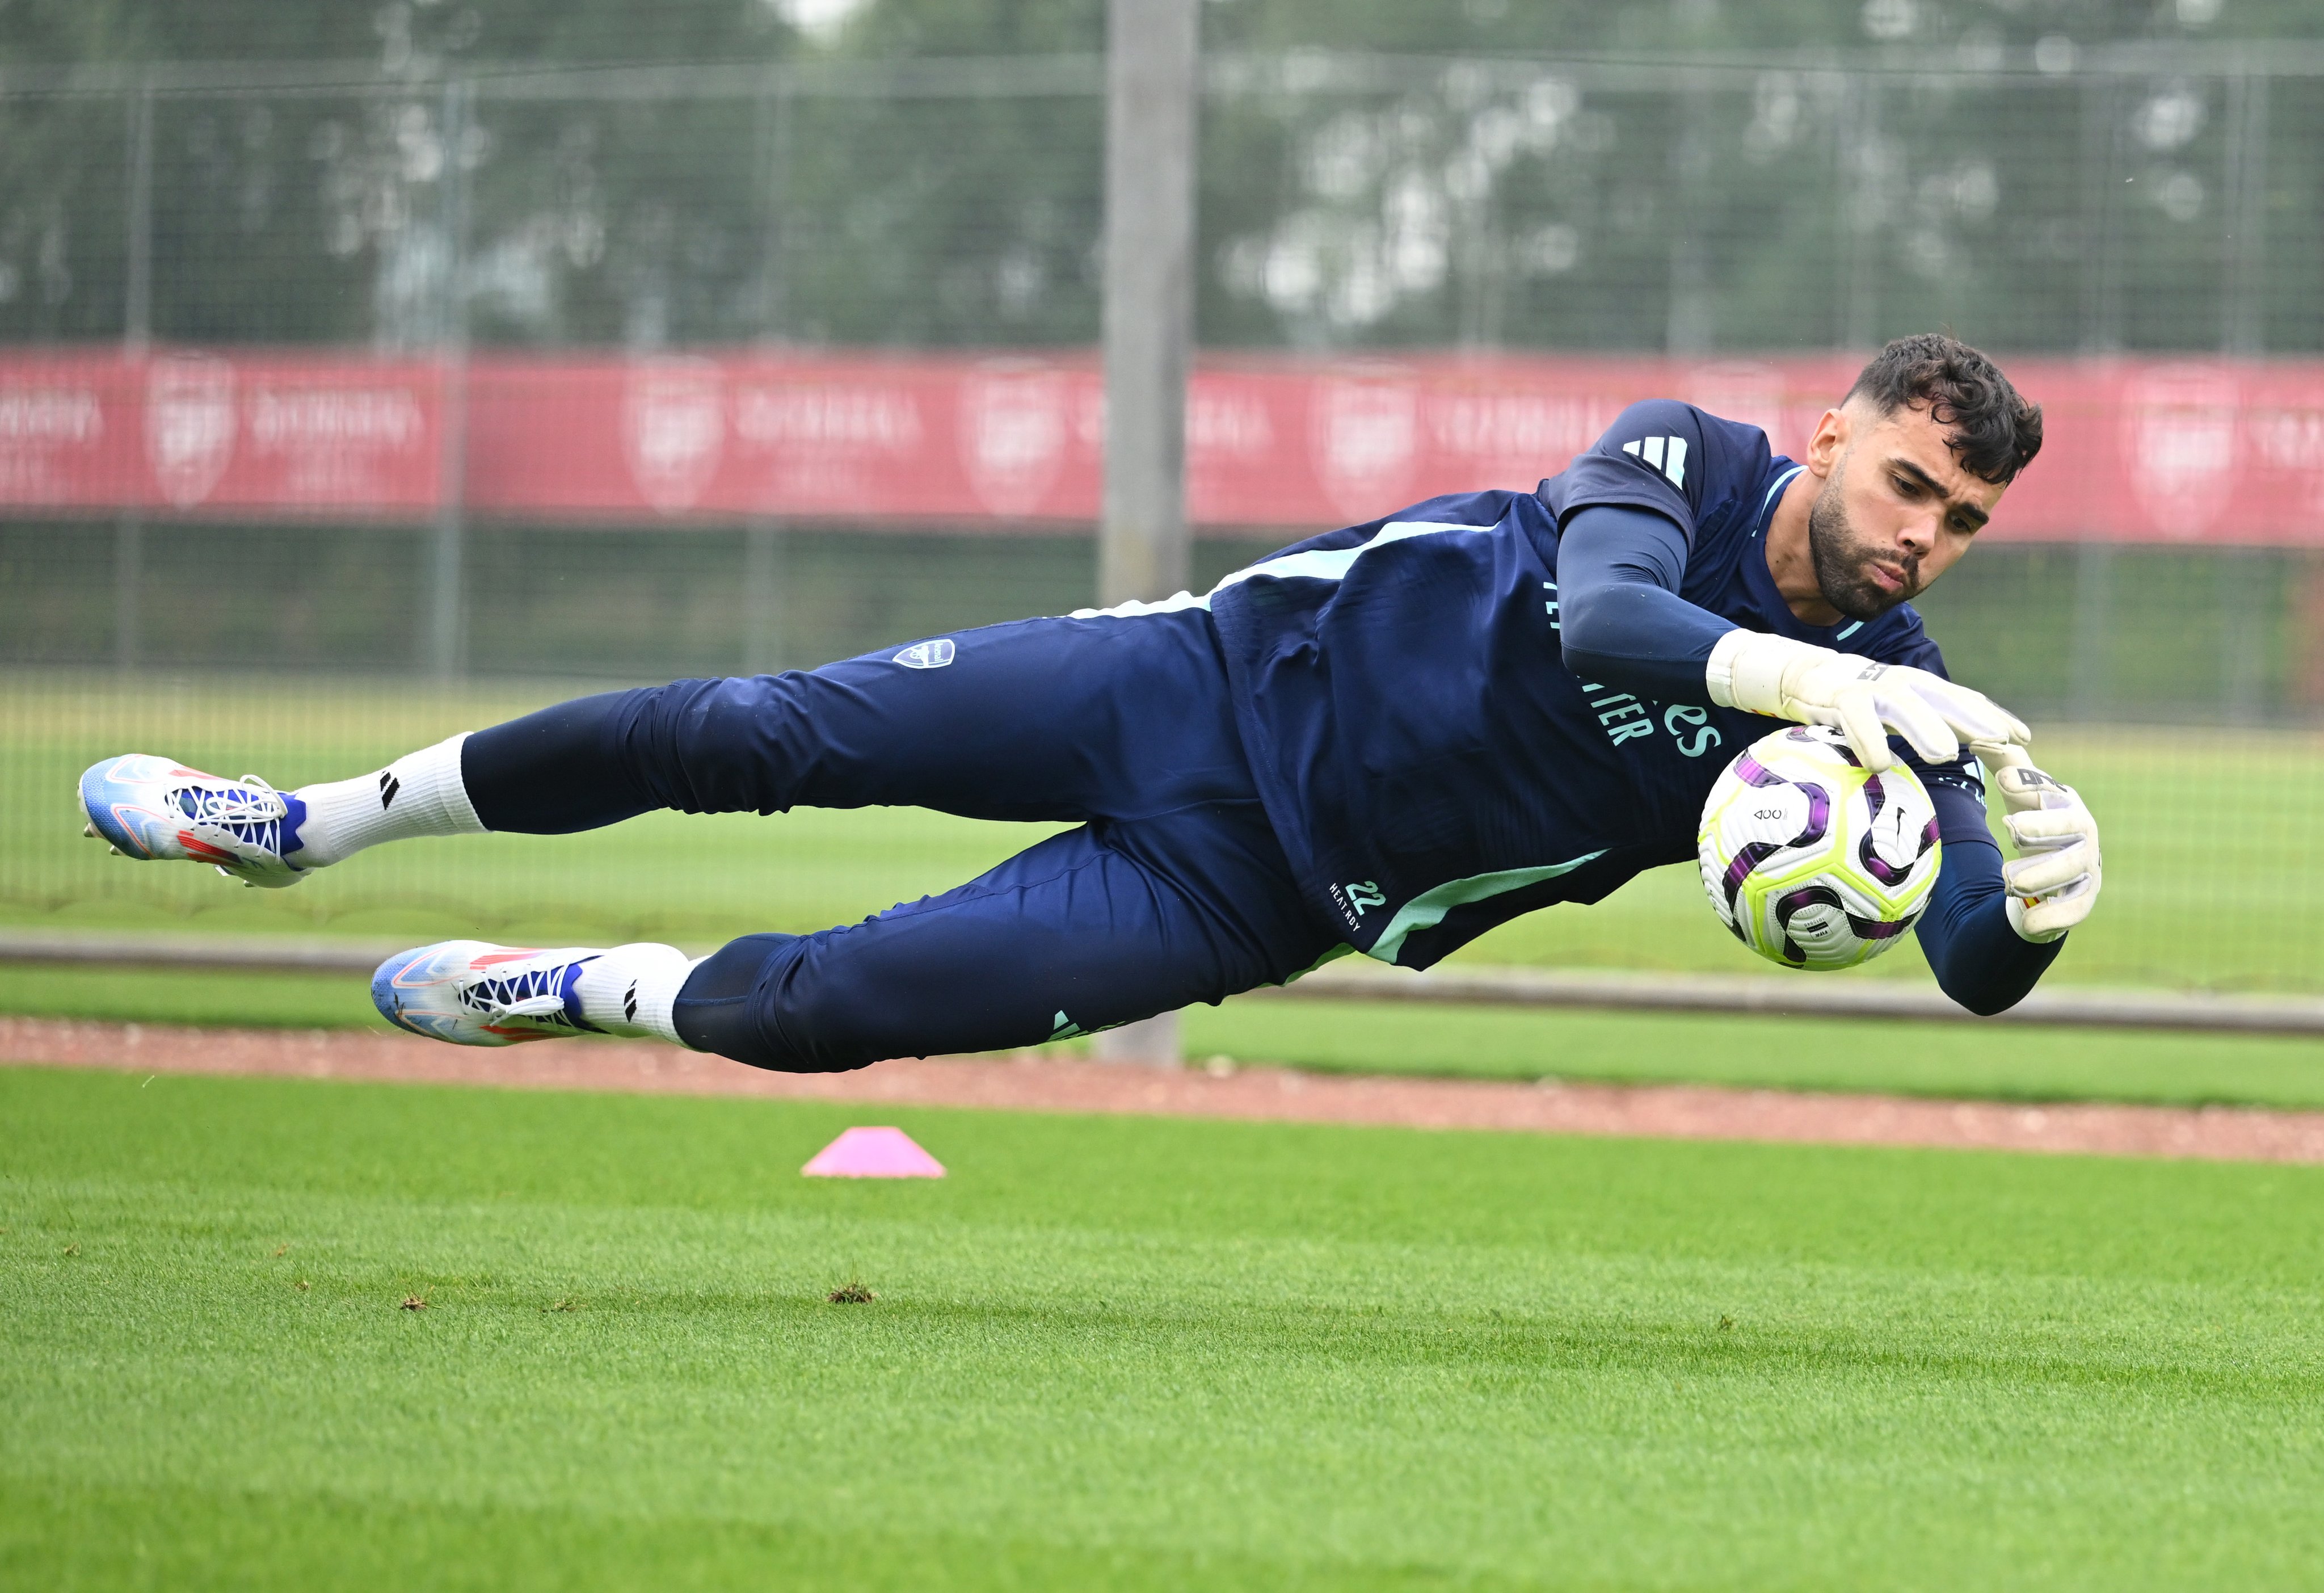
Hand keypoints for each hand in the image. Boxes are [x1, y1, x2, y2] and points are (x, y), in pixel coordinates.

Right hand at [1707, 630, 2029, 772]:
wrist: (1807, 677)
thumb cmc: (1862, 702)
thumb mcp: (1900, 710)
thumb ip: (1930, 725)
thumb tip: (1969, 750)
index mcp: (1922, 687)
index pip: (1965, 700)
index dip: (1994, 717)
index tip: (2022, 738)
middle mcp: (1901, 684)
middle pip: (1943, 701)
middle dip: (1972, 720)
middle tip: (1997, 742)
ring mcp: (1871, 690)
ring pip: (1903, 707)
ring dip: (1925, 729)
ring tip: (1944, 754)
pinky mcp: (1840, 701)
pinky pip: (1857, 724)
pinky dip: (1869, 744)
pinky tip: (1880, 766)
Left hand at [1975, 742, 2100, 942]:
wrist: (2045, 873)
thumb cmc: (2033, 822)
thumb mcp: (2018, 794)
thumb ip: (2005, 762)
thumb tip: (1979, 738)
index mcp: (2065, 804)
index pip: (2053, 791)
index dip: (2030, 785)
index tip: (2003, 781)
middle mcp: (2082, 834)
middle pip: (2074, 827)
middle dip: (2044, 826)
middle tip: (2010, 828)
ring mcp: (2086, 867)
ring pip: (2073, 869)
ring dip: (2041, 873)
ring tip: (2008, 880)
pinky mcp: (2082, 899)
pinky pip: (2076, 910)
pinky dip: (2054, 917)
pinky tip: (2030, 924)